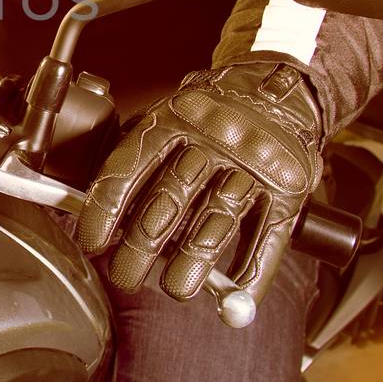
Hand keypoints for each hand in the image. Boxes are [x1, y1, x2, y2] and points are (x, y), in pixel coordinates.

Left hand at [74, 62, 323, 304]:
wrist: (278, 86)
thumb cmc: (212, 112)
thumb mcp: (170, 112)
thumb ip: (141, 153)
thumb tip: (104, 211)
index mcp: (173, 118)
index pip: (129, 169)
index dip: (105, 211)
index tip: (94, 243)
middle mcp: (212, 140)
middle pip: (169, 201)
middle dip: (141, 248)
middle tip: (125, 277)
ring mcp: (254, 164)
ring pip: (216, 223)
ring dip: (192, 264)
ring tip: (174, 289)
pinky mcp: (288, 186)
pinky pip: (267, 235)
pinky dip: (252, 272)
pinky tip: (234, 294)